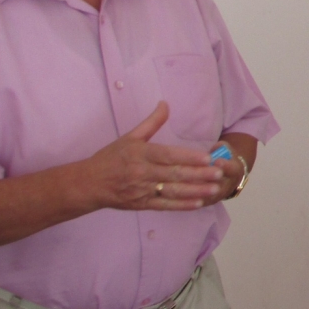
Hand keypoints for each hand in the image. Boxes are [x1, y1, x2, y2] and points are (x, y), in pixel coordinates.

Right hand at [82, 102, 224, 210]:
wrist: (89, 184)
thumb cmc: (110, 158)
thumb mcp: (130, 137)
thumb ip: (151, 122)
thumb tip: (165, 103)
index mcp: (141, 154)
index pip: (168, 155)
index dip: (188, 157)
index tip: (207, 158)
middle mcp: (142, 172)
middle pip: (174, 174)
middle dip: (198, 175)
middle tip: (219, 174)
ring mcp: (142, 190)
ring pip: (173, 191)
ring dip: (195, 191)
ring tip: (214, 189)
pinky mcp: (142, 204)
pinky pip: (165, 206)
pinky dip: (182, 205)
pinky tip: (198, 203)